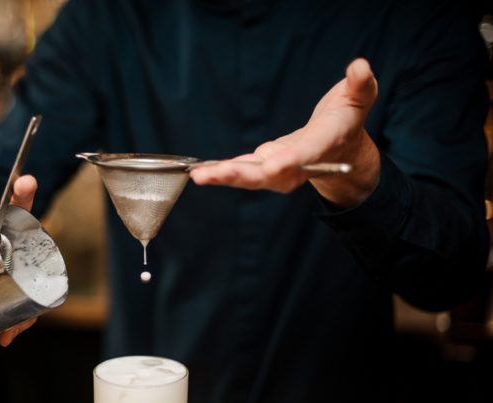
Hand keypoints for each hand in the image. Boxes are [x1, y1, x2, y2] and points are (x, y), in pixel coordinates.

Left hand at [189, 58, 380, 208]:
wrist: (340, 148)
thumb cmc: (348, 117)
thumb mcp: (360, 97)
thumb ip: (361, 84)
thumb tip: (360, 67)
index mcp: (323, 144)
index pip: (305, 153)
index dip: (289, 160)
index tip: (271, 166)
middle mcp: (299, 163)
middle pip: (270, 173)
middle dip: (241, 175)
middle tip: (213, 175)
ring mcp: (280, 168)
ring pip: (251, 176)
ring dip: (224, 176)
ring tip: (198, 175)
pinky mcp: (265, 165)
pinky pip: (242, 171)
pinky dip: (222, 172)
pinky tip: (200, 171)